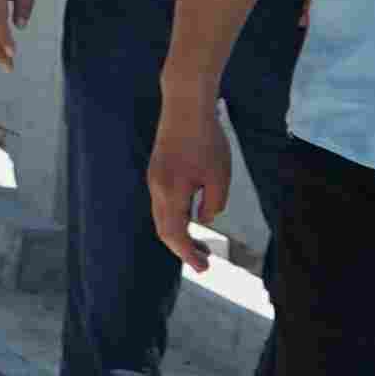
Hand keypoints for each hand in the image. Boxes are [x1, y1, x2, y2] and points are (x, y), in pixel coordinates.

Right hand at [148, 98, 234, 267]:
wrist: (185, 106)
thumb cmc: (206, 140)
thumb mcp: (219, 176)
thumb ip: (213, 204)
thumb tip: (203, 218)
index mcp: (171, 193)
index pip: (175, 235)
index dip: (188, 255)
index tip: (204, 269)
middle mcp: (157, 189)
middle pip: (165, 230)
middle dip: (183, 249)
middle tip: (204, 263)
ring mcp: (154, 180)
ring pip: (162, 217)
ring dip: (180, 234)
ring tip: (201, 245)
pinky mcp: (157, 172)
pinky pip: (163, 204)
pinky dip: (176, 219)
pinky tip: (191, 218)